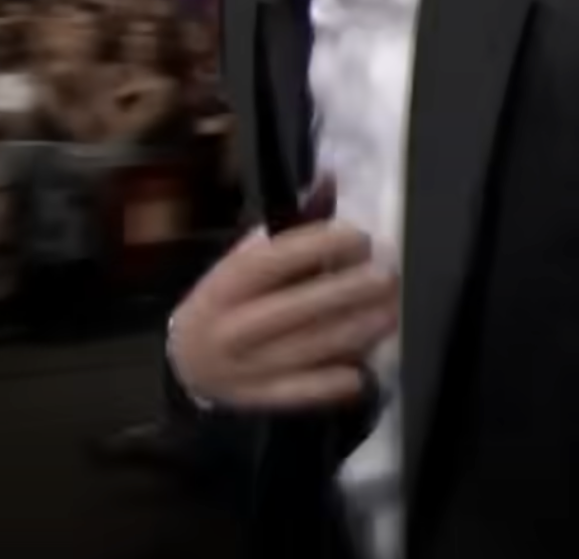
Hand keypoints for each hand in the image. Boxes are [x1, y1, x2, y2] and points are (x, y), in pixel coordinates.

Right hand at [168, 204, 398, 410]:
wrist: (186, 365)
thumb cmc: (228, 300)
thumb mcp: (244, 261)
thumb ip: (289, 226)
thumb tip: (330, 179)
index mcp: (225, 284)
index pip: (273, 261)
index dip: (318, 246)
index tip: (359, 237)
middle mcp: (231, 326)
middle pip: (296, 308)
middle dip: (347, 291)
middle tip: (388, 277)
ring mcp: (246, 367)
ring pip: (307, 349)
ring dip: (355, 331)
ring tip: (391, 313)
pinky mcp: (261, 399)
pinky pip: (303, 393)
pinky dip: (334, 382)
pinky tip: (364, 370)